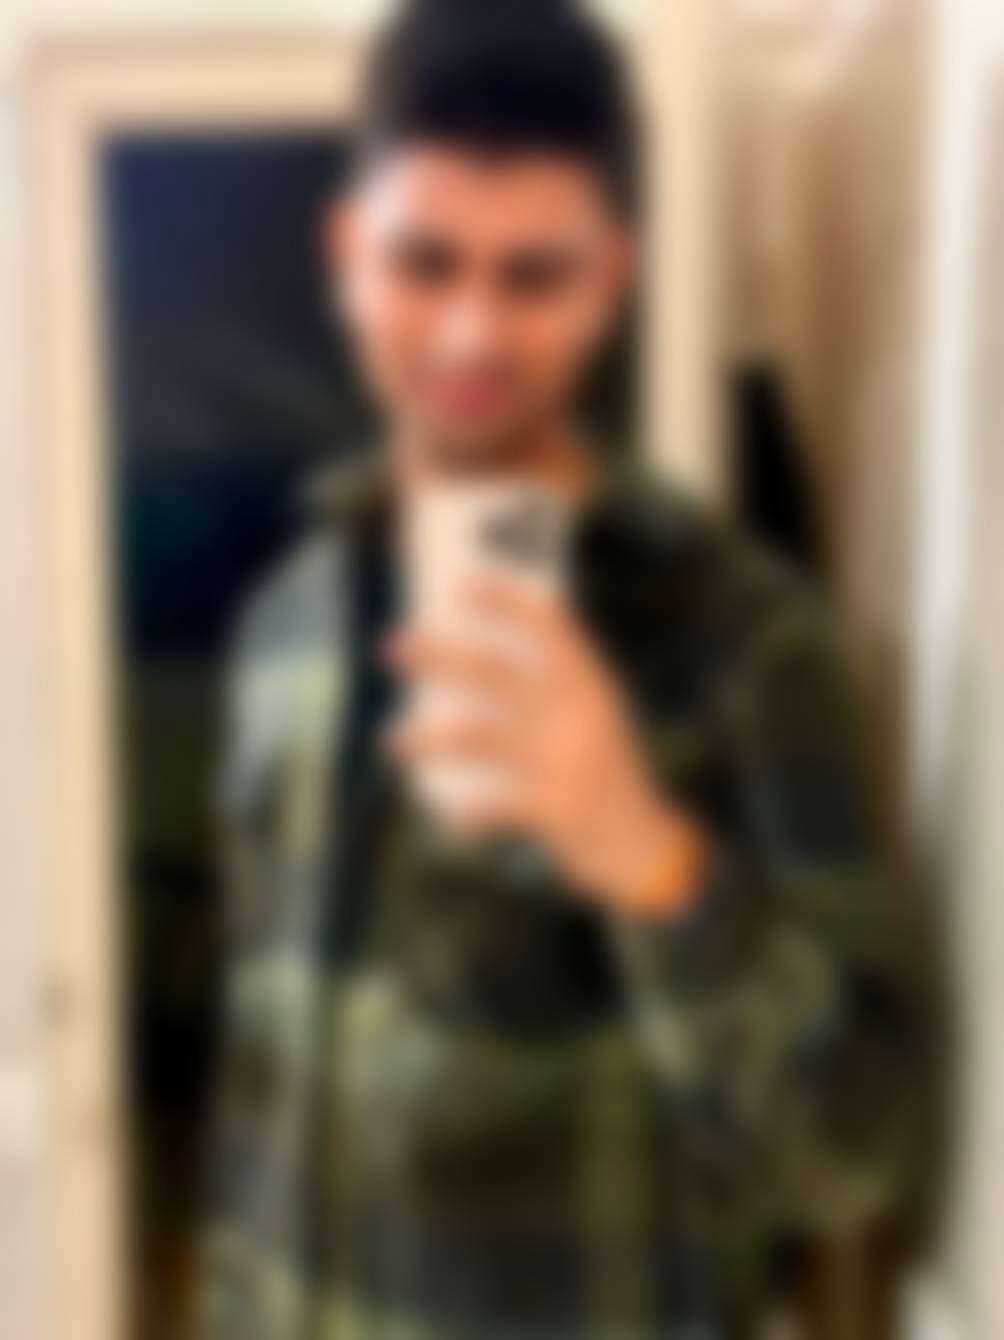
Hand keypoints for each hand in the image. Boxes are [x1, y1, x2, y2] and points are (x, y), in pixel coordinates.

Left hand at [382, 575, 707, 918]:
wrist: (642, 844)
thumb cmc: (606, 774)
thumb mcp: (596, 718)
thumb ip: (556, 689)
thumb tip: (472, 662)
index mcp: (591, 683)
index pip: (549, 625)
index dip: (505, 599)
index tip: (461, 582)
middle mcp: (576, 710)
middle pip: (492, 670)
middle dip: (436, 655)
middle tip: (389, 645)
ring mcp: (562, 756)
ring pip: (474, 735)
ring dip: (424, 737)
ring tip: (389, 739)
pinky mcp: (552, 805)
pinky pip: (491, 804)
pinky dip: (465, 813)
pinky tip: (446, 818)